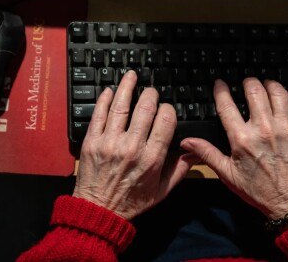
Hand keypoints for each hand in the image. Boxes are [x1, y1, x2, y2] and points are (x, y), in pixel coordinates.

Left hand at [73, 71, 198, 219]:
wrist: (98, 211)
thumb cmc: (132, 202)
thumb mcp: (162, 191)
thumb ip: (181, 169)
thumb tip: (196, 150)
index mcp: (152, 158)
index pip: (165, 121)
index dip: (168, 109)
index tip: (166, 109)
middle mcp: (132, 147)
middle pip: (145, 109)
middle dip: (150, 95)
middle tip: (151, 92)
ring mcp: (109, 142)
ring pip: (121, 106)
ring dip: (128, 87)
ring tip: (131, 75)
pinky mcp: (92, 142)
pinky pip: (98, 115)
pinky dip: (105, 100)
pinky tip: (110, 90)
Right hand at [180, 78, 287, 218]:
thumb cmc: (258, 190)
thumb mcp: (227, 174)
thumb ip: (207, 153)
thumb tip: (186, 143)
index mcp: (242, 139)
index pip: (227, 106)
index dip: (221, 90)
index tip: (219, 83)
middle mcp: (263, 129)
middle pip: (254, 91)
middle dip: (248, 82)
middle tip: (246, 82)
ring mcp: (284, 127)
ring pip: (277, 92)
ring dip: (269, 84)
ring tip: (265, 84)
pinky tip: (285, 94)